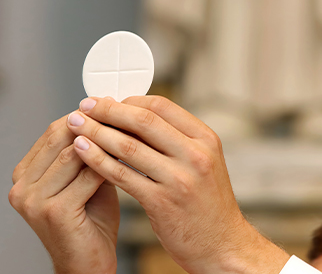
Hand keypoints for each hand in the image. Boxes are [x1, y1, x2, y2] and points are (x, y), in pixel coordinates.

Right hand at [9, 115, 119, 273]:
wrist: (89, 263)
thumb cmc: (90, 220)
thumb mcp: (85, 179)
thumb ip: (89, 152)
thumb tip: (107, 117)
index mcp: (26, 173)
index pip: (54, 131)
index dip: (86, 117)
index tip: (111, 108)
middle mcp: (22, 185)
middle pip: (61, 137)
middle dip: (96, 125)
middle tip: (123, 117)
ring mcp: (33, 199)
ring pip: (75, 153)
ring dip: (106, 143)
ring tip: (130, 135)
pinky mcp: (53, 212)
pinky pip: (87, 176)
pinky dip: (109, 166)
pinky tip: (126, 161)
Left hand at [67, 96, 288, 273]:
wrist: (222, 243)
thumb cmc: (209, 202)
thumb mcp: (203, 162)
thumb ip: (176, 139)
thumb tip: (135, 119)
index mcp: (206, 139)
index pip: (162, 107)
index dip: (130, 100)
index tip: (109, 101)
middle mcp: (196, 155)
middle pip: (143, 121)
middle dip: (108, 110)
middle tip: (85, 106)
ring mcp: (180, 179)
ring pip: (128, 146)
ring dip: (97, 133)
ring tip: (76, 126)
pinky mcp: (162, 202)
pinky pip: (122, 175)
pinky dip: (99, 160)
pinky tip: (83, 151)